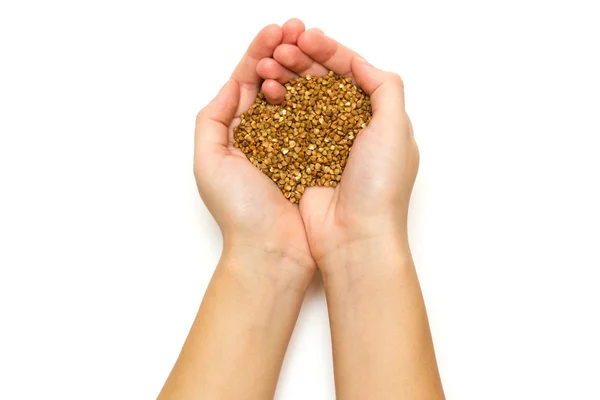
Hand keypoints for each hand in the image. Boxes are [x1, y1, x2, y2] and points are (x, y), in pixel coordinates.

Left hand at [194, 24, 315, 281]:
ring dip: (300, 67)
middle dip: (282, 51)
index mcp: (235, 133)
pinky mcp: (316, 154)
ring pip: (297, 95)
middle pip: (272, 82)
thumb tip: (234, 83)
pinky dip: (320, 96)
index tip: (273, 32)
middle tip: (295, 27)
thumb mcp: (209, 160)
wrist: (274, 250)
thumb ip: (214, 117)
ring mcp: (292, 143)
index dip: (258, 54)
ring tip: (307, 44)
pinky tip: (325, 77)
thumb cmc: (240, 211)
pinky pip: (318, 119)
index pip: (245, 83)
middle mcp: (264, 135)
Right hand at [257, 25, 418, 273]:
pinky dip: (276, 103)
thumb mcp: (395, 127)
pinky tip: (266, 89)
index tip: (306, 37)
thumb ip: (384, 86)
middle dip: (302, 59)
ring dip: (286, 76)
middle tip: (281, 44)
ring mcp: (323, 143)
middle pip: (323, 82)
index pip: (350, 73)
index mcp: (376, 118)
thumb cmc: (379, 185)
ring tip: (269, 62)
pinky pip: (286, 123)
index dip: (328, 51)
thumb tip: (358, 62)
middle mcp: (348, 128)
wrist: (355, 235)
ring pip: (301, 98)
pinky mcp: (300, 158)